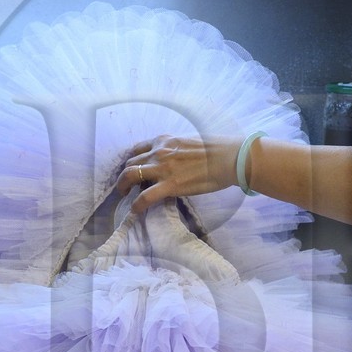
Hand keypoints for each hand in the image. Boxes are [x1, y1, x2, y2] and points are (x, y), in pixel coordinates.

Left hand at [117, 135, 243, 213]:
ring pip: (130, 176)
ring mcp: (162, 169)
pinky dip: (136, 205)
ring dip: (123, 187)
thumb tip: (172, 158)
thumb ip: (174, 149)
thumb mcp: (188, 141)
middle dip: (125, 174)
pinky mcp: (170, 185)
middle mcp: (158, 152)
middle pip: (130, 162)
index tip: (133, 169)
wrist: (228, 158)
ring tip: (124, 195)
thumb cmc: (216, 149)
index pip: (137, 149)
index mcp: (163, 140)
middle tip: (126, 185)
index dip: (132, 160)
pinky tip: (135, 210)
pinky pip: (145, 196)